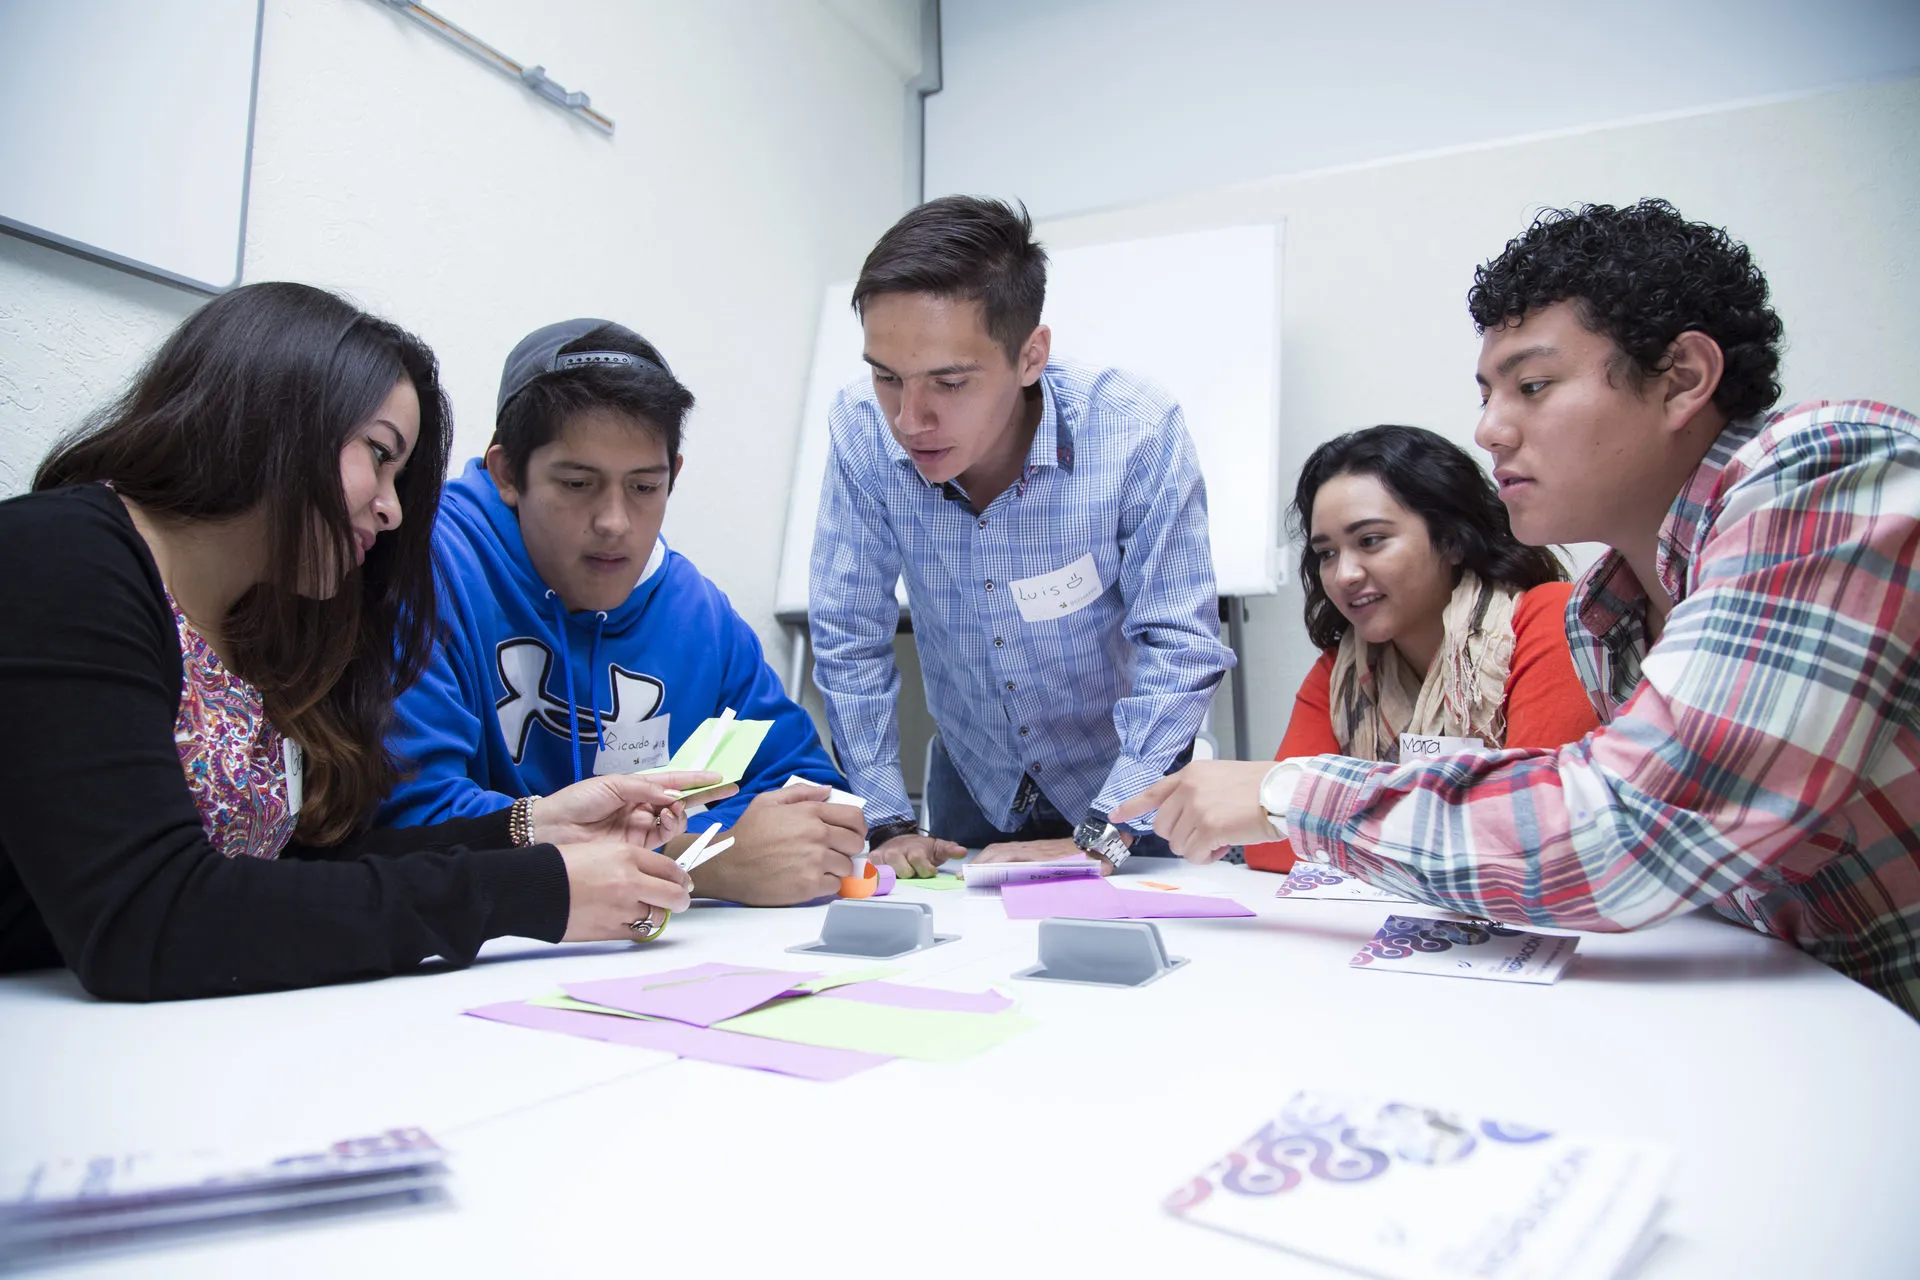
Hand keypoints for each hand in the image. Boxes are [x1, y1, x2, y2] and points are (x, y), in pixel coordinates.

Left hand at [529, 771, 734, 849]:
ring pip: (675, 820)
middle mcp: (643, 807)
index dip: (696, 779)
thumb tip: (674, 794)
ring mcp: (642, 827)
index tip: (719, 776)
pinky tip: (668, 818)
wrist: (554, 828)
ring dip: (682, 811)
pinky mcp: (639, 847)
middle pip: (681, 801)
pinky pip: (664, 838)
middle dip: (704, 795)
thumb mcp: (612, 785)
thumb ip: (645, 789)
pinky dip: (672, 827)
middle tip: (725, 789)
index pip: (673, 781)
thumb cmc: (578, 801)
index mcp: (636, 788)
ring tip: (674, 808)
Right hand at [556, 838, 692, 941]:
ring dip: (655, 914)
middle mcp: (629, 881)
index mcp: (626, 855)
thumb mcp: (601, 850)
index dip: (680, 878)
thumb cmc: (560, 866)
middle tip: (676, 900)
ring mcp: (621, 908)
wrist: (531, 888)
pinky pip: (637, 932)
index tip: (682, 882)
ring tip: (644, 910)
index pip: (671, 869)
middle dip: (679, 899)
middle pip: (676, 896)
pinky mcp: (610, 930)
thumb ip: (630, 862)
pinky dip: (636, 927)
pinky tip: (626, 920)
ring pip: (658, 917)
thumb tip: (655, 876)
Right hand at [684, 784, 865, 905]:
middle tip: (835, 852)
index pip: (854, 817)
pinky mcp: (810, 885)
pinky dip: (827, 884)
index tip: (852, 833)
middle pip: (855, 843)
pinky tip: (811, 879)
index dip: (857, 827)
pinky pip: (835, 886)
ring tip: (818, 867)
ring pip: (847, 866)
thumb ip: (801, 792)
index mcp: (810, 812)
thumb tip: (827, 790)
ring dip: (837, 867)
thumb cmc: (746, 833)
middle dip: (848, 848)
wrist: (727, 864)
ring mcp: (815, 861)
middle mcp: (817, 835)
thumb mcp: (768, 801)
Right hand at [871, 833, 963, 877]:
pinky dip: (875, 877)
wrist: (897, 839)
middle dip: (911, 874)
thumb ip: (949, 849)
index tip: (930, 871)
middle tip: (913, 872)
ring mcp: (883, 858)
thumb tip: (962, 851)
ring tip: (900, 875)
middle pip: (903, 871)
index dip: (926, 869)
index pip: (918, 860)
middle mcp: (896, 852)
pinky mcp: (872, 862)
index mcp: (913, 849)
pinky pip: (872, 873)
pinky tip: (882, 879)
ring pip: (887, 874)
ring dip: (895, 878)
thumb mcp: (936, 847)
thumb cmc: (917, 847)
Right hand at [975, 837, 1111, 874]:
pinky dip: (993, 855)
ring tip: (970, 871)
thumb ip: (1063, 884)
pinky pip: (1007, 848)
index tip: (974, 874)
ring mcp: (1031, 846)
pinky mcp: (1033, 846)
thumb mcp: (1077, 875)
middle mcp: (1032, 848)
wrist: (1098, 842)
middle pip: (998, 851)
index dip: (989, 866)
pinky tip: (988, 864)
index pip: (1007, 858)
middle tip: (964, 876)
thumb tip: (1048, 894)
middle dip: (979, 863)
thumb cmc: (1089, 861)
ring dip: (983, 858)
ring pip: (1001, 848)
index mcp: (1040, 856)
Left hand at [1109, 760, 1278, 861]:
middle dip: (1181, 837)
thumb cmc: (1262, 788)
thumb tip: (1182, 817)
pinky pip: (1194, 855)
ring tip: (1221, 837)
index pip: (1153, 791)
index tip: (1115, 815)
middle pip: (1163, 828)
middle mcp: (1189, 789)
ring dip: (1197, 848)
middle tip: (1206, 834)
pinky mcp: (1209, 827)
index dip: (1131, 806)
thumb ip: (1196, 792)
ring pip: (1178, 845)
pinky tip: (1224, 846)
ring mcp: (1197, 808)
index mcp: (1191, 775)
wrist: (1285, 792)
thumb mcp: (1221, 778)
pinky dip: (1207, 857)